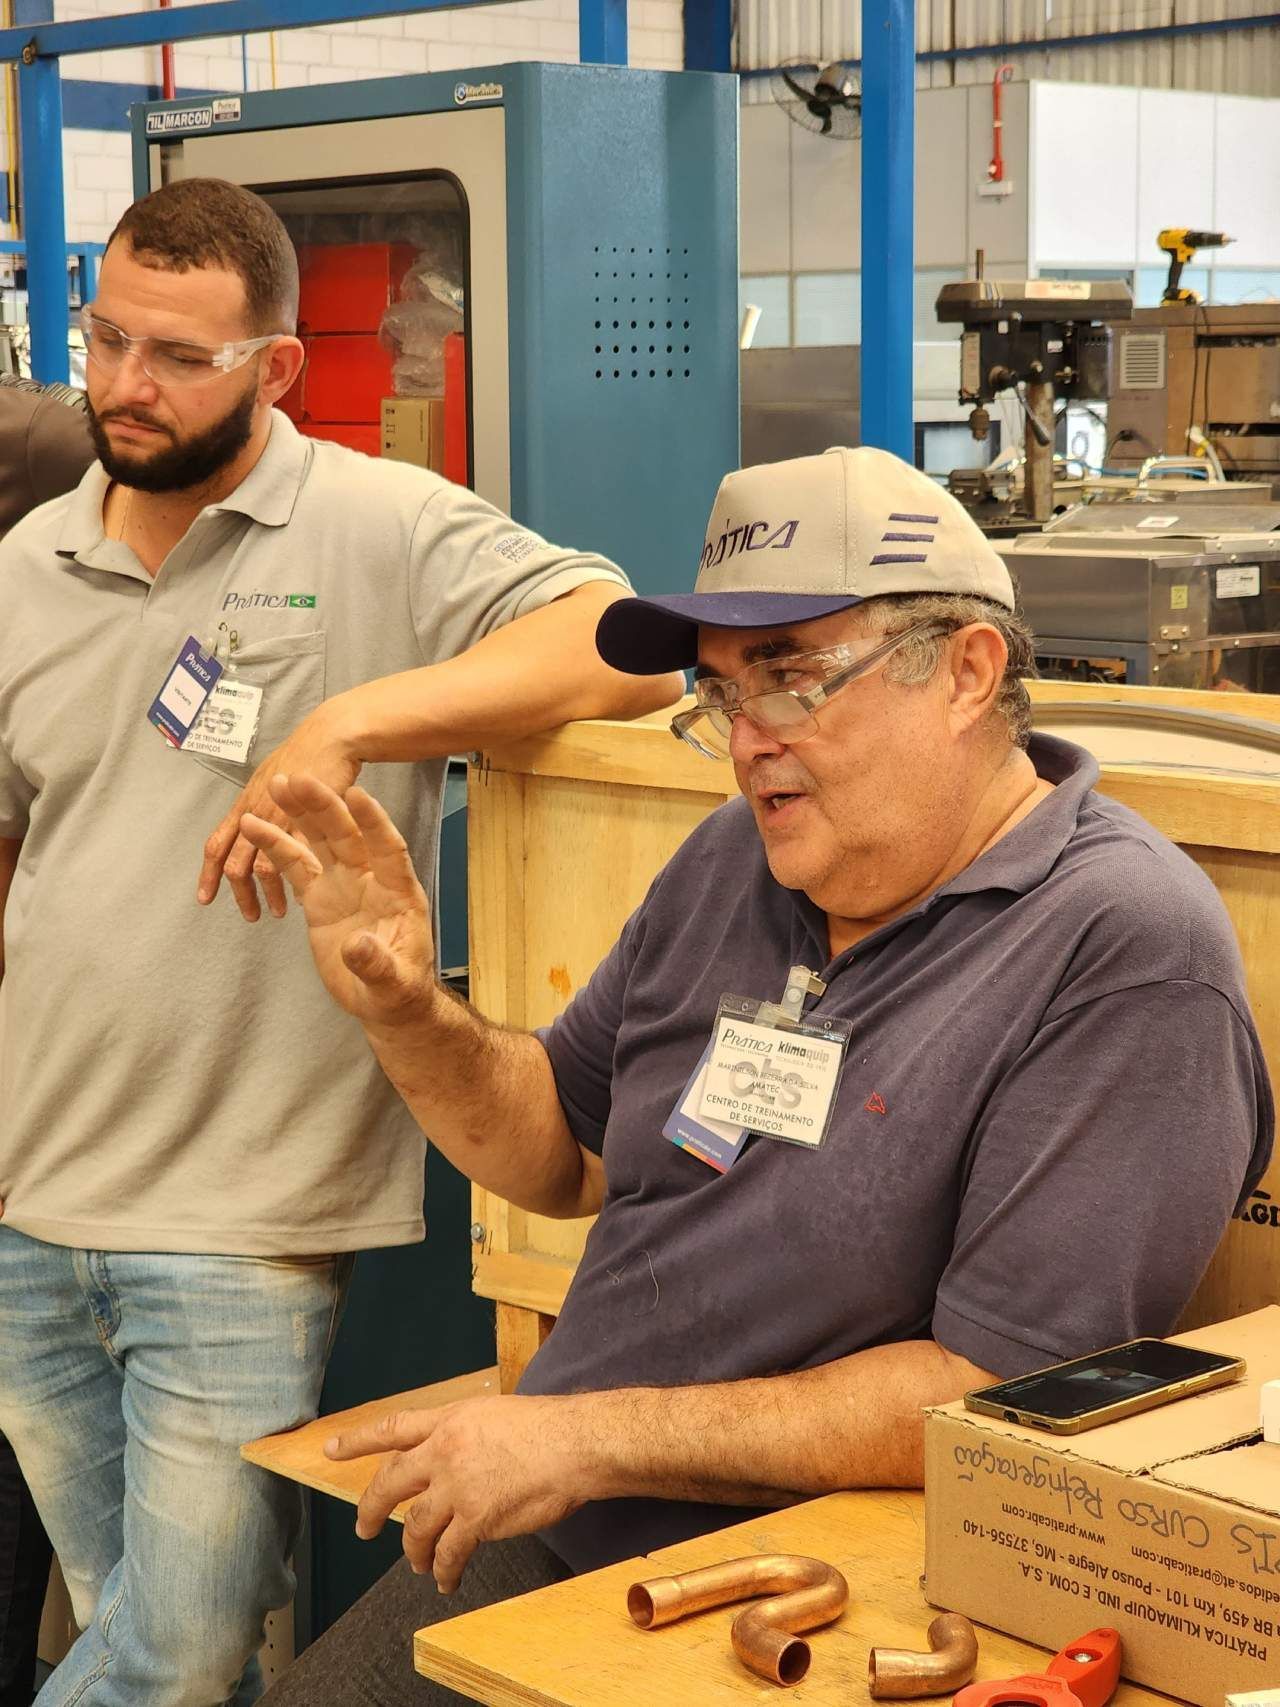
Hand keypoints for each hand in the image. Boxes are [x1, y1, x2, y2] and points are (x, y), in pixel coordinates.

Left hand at [197, 704, 360, 920]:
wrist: (331, 738)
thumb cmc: (305, 755)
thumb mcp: (271, 779)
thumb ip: (260, 804)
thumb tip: (252, 824)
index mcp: (245, 804)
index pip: (216, 845)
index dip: (207, 874)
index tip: (204, 898)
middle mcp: (255, 813)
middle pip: (234, 863)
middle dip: (238, 895)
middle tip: (248, 915)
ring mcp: (279, 818)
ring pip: (261, 867)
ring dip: (267, 894)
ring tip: (274, 913)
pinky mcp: (305, 822)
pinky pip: (292, 859)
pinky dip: (293, 882)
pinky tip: (299, 895)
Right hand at [239, 774, 436, 1028]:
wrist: (382, 998)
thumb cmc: (398, 989)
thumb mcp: (393, 983)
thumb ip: (376, 964)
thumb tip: (357, 946)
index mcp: (398, 891)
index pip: (389, 849)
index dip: (374, 822)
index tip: (357, 793)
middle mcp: (370, 877)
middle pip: (348, 834)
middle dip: (325, 805)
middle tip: (300, 776)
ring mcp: (342, 882)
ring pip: (319, 840)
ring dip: (299, 813)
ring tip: (276, 785)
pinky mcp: (318, 895)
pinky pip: (295, 864)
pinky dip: (276, 844)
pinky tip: (254, 824)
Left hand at [326, 1395, 585, 1591]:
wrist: (574, 1444)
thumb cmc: (546, 1428)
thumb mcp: (493, 1414)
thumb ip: (463, 1434)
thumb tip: (447, 1460)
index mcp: (449, 1420)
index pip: (392, 1429)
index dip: (358, 1441)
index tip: (331, 1449)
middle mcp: (444, 1451)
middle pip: (390, 1484)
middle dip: (371, 1510)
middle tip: (365, 1528)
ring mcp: (457, 1486)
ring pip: (415, 1527)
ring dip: (413, 1550)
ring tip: (417, 1563)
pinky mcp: (475, 1518)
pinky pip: (448, 1553)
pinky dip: (443, 1571)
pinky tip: (446, 1580)